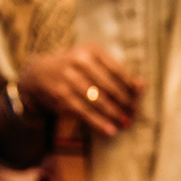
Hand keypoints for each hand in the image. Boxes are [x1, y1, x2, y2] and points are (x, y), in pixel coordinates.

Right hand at [17, 44, 143, 137]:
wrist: (38, 74)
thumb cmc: (74, 68)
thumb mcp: (91, 61)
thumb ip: (115, 71)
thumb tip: (142, 85)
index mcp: (90, 50)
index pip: (116, 68)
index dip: (130, 84)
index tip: (139, 96)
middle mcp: (79, 61)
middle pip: (109, 86)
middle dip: (124, 102)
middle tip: (133, 113)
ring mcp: (69, 79)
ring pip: (98, 100)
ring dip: (114, 114)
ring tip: (125, 123)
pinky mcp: (62, 96)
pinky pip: (85, 112)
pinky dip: (99, 123)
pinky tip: (110, 130)